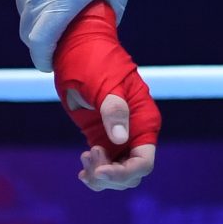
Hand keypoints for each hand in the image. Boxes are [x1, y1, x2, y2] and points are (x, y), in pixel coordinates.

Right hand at [10, 0, 137, 70]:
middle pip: (28, 29)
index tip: (50, 63)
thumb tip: (93, 41)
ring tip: (58, 9)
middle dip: (40, 41)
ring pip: (23, 8)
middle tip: (57, 41)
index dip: (43, 59)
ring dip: (36, 16)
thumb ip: (102, 19)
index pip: (40, 43)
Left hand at [56, 1, 160, 192]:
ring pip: (118, 172)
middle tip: (87, 160)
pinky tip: (82, 169)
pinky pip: (105, 164)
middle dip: (110, 176)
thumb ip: (114, 110)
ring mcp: (119, 135)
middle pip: (132, 173)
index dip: (124, 173)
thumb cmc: (95, 60)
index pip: (143, 161)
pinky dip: (95, 171)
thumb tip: (121, 139)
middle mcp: (136, 131)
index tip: (100, 170)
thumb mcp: (104, 84)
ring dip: (100, 176)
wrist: (78, 47)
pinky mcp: (103, 135)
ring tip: (83, 160)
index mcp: (144, 119)